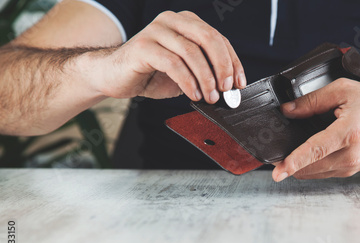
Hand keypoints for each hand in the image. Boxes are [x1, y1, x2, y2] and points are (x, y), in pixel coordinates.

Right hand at [90, 11, 245, 101]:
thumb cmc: (151, 74)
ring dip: (206, 79)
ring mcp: (156, 31)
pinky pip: (173, 64)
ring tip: (210, 97)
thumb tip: (229, 88)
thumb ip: (205, 72)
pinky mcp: (143, 47)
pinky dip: (187, 82)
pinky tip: (193, 95)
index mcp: (186, 23)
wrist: (114, 76)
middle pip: (209, 39)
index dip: (233, 62)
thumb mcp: (186, 72)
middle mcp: (172, 21)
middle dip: (223, 66)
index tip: (239, 84)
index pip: (218, 39)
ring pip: (192, 52)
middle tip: (226, 89)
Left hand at [272, 78, 359, 180]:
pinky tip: (308, 154)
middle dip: (288, 163)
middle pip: (309, 167)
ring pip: (313, 173)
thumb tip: (288, 110)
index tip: (279, 172)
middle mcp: (350, 155)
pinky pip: (322, 173)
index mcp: (348, 133)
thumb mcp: (345, 91)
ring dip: (298, 166)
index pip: (316, 150)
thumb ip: (313, 100)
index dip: (294, 161)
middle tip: (275, 154)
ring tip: (291, 152)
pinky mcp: (349, 173)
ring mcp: (350, 167)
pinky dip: (310, 166)